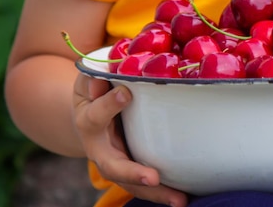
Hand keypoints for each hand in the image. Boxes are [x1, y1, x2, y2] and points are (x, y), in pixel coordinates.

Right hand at [73, 74, 188, 206]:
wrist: (89, 116)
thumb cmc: (95, 92)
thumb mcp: (90, 81)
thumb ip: (95, 78)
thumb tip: (103, 80)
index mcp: (88, 121)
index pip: (96, 115)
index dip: (109, 105)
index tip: (126, 93)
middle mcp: (99, 149)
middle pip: (113, 166)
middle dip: (132, 173)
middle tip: (152, 177)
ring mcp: (114, 164)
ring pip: (131, 183)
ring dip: (154, 193)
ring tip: (178, 200)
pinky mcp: (130, 172)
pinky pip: (144, 187)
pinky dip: (162, 194)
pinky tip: (183, 198)